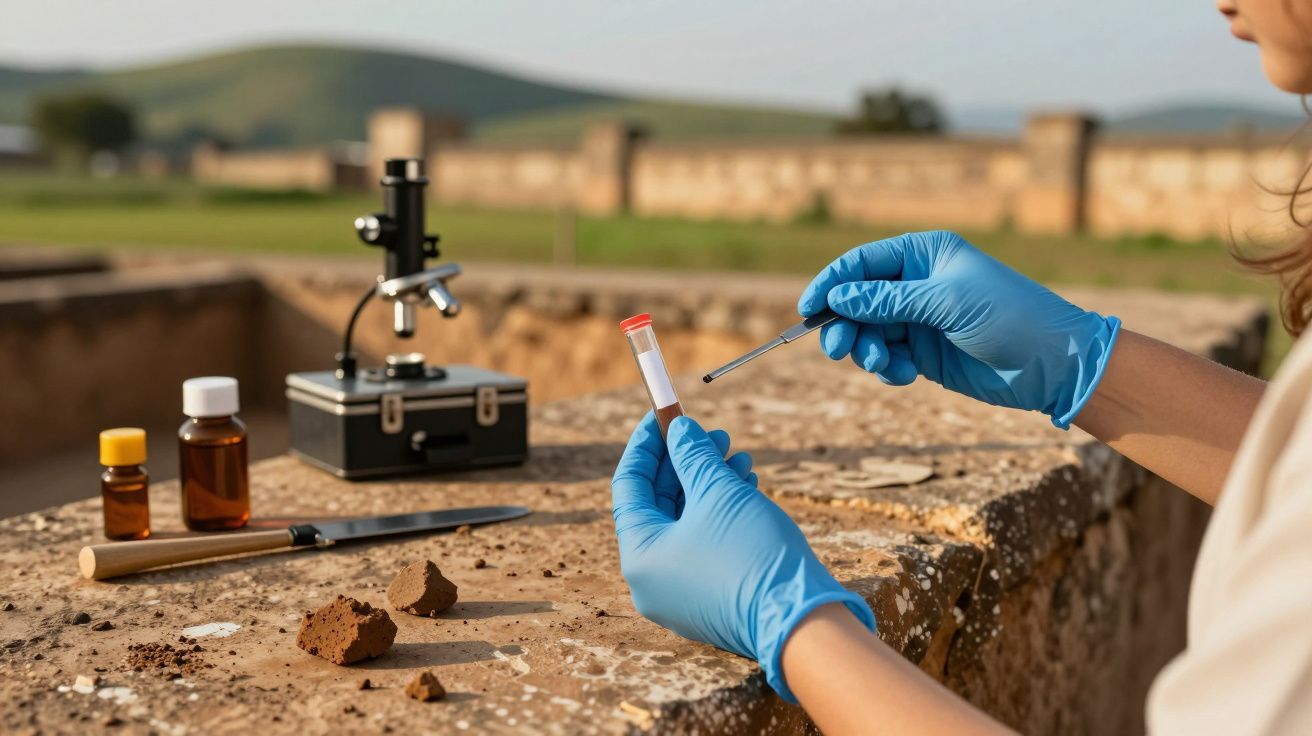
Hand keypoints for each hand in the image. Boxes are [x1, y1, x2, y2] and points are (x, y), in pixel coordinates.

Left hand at [611, 413, 876, 701]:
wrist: (801, 621)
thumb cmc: (753, 555)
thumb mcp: (719, 493)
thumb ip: (692, 456)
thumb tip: (679, 430)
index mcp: (639, 555)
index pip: (629, 485)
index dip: (647, 444)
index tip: (665, 413)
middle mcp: (651, 579)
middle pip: (658, 503)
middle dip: (687, 462)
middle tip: (714, 434)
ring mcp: (680, 592)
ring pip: (686, 522)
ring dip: (709, 484)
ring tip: (739, 456)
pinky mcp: (709, 597)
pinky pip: (704, 543)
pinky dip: (720, 512)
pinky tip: (746, 485)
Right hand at [798, 231, 1120, 427]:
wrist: (1052, 364)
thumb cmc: (1009, 317)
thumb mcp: (946, 302)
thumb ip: (888, 300)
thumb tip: (838, 297)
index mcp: (924, 255)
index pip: (862, 263)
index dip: (832, 284)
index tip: (808, 310)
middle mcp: (917, 284)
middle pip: (857, 301)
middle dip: (844, 325)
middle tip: (837, 349)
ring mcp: (919, 319)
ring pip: (867, 332)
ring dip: (866, 350)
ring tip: (882, 364)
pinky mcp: (924, 352)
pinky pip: (886, 357)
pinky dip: (886, 368)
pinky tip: (904, 376)